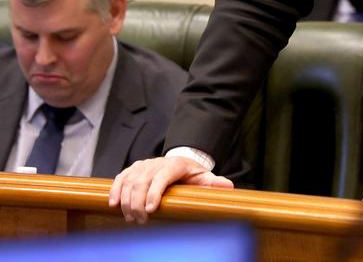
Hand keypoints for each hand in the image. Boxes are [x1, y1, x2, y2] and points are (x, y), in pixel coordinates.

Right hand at [108, 156, 233, 223]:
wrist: (180, 161)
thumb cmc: (192, 174)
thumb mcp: (204, 177)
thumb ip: (214, 182)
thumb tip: (227, 186)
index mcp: (175, 165)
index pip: (162, 177)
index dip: (154, 192)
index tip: (150, 210)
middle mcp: (156, 163)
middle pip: (142, 181)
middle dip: (137, 203)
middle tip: (140, 222)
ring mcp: (143, 165)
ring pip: (129, 181)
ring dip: (126, 201)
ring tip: (130, 218)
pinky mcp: (133, 169)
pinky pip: (121, 177)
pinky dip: (115, 190)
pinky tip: (113, 204)